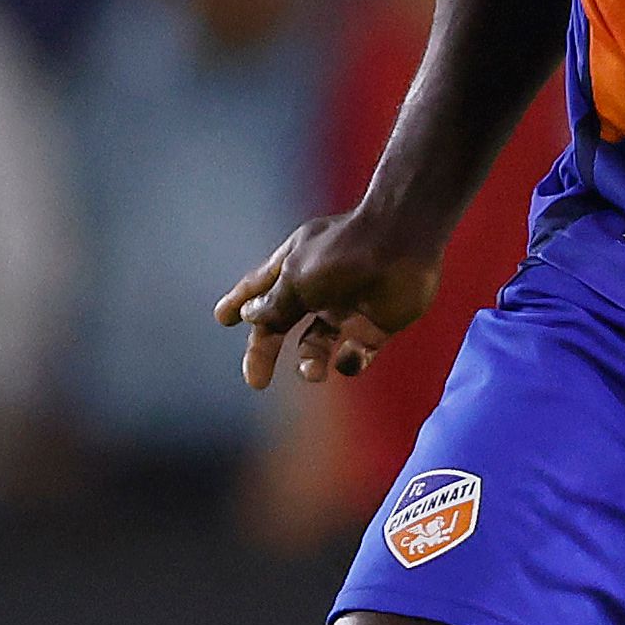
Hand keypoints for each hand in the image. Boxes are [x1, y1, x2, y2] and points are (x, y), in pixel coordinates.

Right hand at [215, 202, 448, 389]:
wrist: (403, 244)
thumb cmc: (343, 253)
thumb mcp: (296, 278)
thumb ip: (274, 302)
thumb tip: (250, 317)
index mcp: (294, 266)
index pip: (260, 287)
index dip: (240, 301)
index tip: (222, 318)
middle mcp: (318, 289)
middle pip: (282, 324)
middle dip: (265, 350)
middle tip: (256, 380)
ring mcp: (347, 308)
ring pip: (317, 345)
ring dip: (309, 362)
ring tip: (311, 371)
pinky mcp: (376, 327)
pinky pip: (355, 355)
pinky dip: (348, 363)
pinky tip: (347, 356)